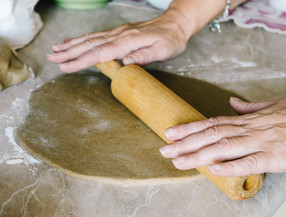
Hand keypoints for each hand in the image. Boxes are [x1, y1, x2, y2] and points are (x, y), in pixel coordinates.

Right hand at [47, 9, 190, 72]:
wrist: (176, 24)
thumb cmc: (171, 39)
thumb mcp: (163, 50)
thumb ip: (144, 56)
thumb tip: (125, 63)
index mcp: (128, 41)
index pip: (100, 53)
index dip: (81, 61)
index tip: (66, 67)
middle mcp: (120, 35)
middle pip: (90, 44)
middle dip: (69, 52)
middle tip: (52, 59)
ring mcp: (118, 33)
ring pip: (90, 38)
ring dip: (72, 44)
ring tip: (55, 50)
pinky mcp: (119, 33)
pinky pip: (97, 36)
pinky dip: (82, 39)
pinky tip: (74, 41)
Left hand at [160, 97, 285, 176]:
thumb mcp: (274, 105)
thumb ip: (250, 107)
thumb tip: (232, 103)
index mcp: (249, 120)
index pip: (213, 123)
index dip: (190, 128)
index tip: (171, 132)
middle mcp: (250, 130)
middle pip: (211, 135)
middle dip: (185, 143)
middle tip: (164, 149)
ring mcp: (261, 142)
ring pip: (223, 148)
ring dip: (198, 154)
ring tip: (177, 160)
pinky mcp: (275, 157)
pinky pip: (248, 162)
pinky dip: (229, 166)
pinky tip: (212, 170)